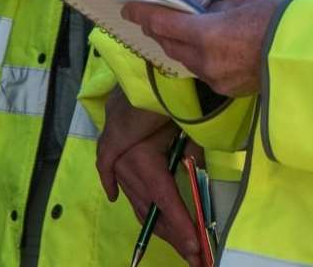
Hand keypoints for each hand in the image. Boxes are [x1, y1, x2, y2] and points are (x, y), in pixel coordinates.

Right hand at [97, 93, 209, 266]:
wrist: (148, 65)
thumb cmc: (171, 95)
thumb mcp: (187, 130)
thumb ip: (192, 158)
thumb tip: (201, 186)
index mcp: (140, 156)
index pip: (163, 198)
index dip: (180, 224)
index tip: (195, 247)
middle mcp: (123, 161)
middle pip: (148, 207)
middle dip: (172, 234)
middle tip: (193, 255)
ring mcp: (115, 155)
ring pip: (134, 198)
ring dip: (154, 222)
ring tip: (176, 240)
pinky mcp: (113, 145)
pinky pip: (111, 172)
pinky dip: (120, 188)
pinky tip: (116, 198)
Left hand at [123, 0, 278, 96]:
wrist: (307, 57)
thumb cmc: (277, 20)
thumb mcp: (242, 0)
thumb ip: (214, 6)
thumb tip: (200, 7)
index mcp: (206, 34)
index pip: (161, 23)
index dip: (142, 13)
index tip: (128, 6)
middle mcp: (204, 60)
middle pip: (168, 44)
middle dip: (157, 29)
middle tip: (150, 15)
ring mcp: (215, 79)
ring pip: (182, 59)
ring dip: (175, 44)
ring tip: (174, 30)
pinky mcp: (226, 90)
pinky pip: (200, 71)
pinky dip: (195, 57)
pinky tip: (202, 48)